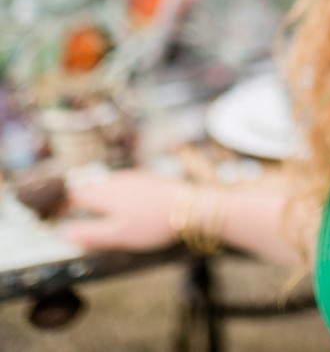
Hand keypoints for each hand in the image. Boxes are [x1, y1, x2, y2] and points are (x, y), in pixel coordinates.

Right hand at [60, 170, 183, 251]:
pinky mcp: (146, 179)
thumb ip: (89, 233)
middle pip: (90, 187)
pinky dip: (115, 193)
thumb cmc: (152, 224)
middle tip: (73, 214)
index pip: (75, 195)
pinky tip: (122, 204)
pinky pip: (122, 184)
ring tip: (94, 209)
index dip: (63, 205)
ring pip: (106, 184)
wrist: (190, 206)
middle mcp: (116, 180)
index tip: (55, 216)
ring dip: (97, 194)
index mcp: (104, 193)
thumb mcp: (117, 235)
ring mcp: (132, 177)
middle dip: (80, 199)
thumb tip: (62, 232)